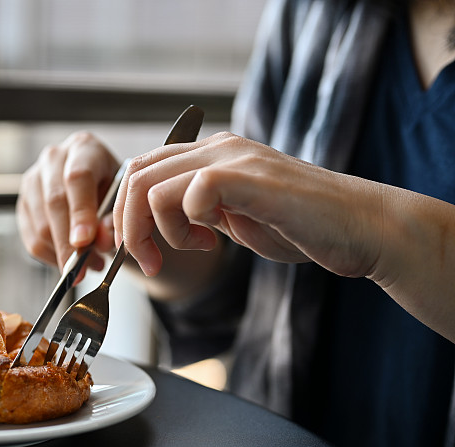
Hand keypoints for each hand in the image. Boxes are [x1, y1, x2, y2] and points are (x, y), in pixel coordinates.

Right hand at [17, 131, 118, 270]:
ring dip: (62, 253)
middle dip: (68, 241)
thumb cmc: (115, 190)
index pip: (77, 178)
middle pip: (54, 202)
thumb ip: (113, 220)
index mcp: (84, 148)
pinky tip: (70, 262)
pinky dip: (51, 256)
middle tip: (83, 268)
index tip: (85, 241)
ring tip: (88, 266)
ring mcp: (33, 179)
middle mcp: (54, 158)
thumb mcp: (123, 200)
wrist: (100, 184)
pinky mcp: (22, 202)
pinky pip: (31, 238)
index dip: (81, 212)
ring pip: (40, 224)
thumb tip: (98, 243)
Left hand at [114, 132, 382, 279]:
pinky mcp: (250, 177)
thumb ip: (197, 212)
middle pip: (135, 174)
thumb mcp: (233, 217)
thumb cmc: (300, 227)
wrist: (359, 228)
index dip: (125, 212)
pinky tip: (215, 242)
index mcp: (210, 153)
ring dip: (154, 230)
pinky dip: (188, 225)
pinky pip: (192, 192)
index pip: (141, 169)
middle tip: (148, 260)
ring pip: (152, 185)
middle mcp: (217, 146)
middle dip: (128, 225)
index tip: (139, 250)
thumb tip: (155, 224)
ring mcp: (234, 158)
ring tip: (186, 251)